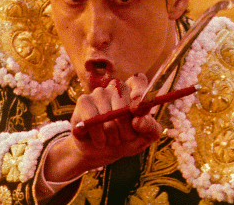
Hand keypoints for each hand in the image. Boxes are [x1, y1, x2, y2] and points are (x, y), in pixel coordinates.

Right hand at [43, 74, 162, 183]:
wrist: (101, 152)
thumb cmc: (126, 141)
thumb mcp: (144, 138)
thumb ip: (149, 128)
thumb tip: (139, 119)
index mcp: (134, 92)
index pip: (138, 81)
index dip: (139, 91)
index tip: (137, 107)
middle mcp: (117, 88)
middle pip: (124, 105)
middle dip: (126, 129)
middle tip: (124, 138)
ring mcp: (99, 93)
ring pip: (108, 116)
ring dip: (112, 136)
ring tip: (111, 139)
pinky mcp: (84, 101)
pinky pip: (92, 119)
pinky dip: (99, 137)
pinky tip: (100, 141)